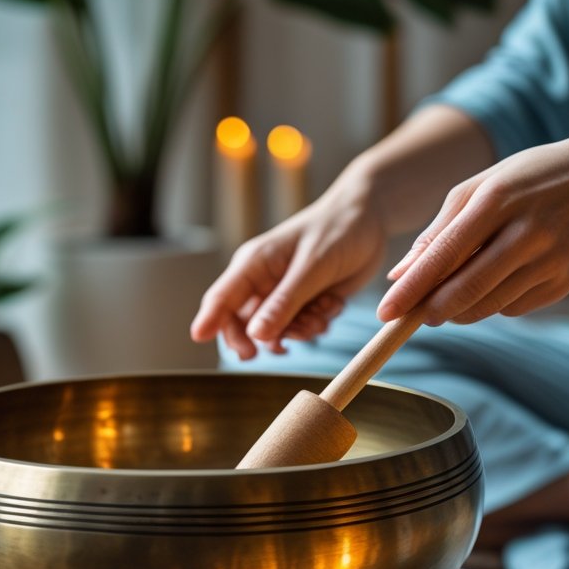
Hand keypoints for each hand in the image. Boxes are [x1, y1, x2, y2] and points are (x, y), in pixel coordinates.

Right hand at [190, 169, 387, 359]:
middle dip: (263, 338)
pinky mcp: (304, 301)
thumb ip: (285, 302)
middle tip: (282, 349)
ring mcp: (283, 293)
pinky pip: (301, 328)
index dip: (208, 319)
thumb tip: (256, 335)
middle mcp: (262, 281)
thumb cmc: (337, 231)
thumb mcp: (312, 268)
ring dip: (300, 330)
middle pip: (244, 324)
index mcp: (254, 264)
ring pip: (276, 331)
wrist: (369, 220)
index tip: (198, 338)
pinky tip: (332, 304)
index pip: (221, 297)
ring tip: (322, 311)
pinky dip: (317, 324)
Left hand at [379, 129, 568, 324]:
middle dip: (432, 310)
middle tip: (415, 315)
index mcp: (498, 200)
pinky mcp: (565, 281)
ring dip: (460, 310)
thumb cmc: (529, 180)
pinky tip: (498, 281)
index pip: (445, 255)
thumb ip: (438, 231)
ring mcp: (551, 259)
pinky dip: (494, 304)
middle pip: (466, 290)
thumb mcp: (480, 187)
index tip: (386, 313)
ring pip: (488, 306)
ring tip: (451, 297)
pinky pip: (514, 308)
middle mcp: (527, 231)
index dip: (412, 289)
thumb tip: (399, 275)